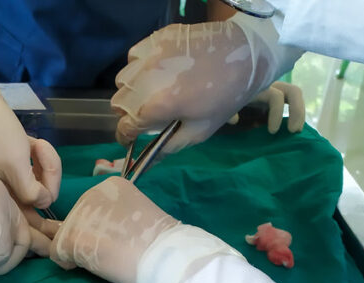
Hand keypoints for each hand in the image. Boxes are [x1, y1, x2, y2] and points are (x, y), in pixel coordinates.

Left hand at [53, 178, 242, 282]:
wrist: (164, 256)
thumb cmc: (158, 242)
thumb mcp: (137, 216)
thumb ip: (116, 217)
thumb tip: (99, 232)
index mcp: (110, 185)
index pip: (92, 209)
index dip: (100, 229)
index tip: (119, 239)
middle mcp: (90, 193)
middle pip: (76, 221)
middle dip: (86, 238)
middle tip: (111, 252)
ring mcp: (77, 214)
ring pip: (66, 238)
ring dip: (79, 252)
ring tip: (105, 260)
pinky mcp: (69, 236)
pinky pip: (57, 254)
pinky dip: (69, 264)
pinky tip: (91, 266)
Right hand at [113, 19, 301, 151]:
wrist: (246, 54)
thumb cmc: (225, 98)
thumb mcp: (199, 131)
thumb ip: (168, 147)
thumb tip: (146, 164)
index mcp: (156, 107)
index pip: (124, 127)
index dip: (127, 138)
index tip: (133, 139)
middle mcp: (145, 80)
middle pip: (118, 104)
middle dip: (128, 114)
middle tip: (148, 115)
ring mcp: (149, 55)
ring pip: (122, 80)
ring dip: (131, 90)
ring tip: (151, 92)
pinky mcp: (156, 38)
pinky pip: (133, 57)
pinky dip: (138, 67)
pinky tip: (156, 71)